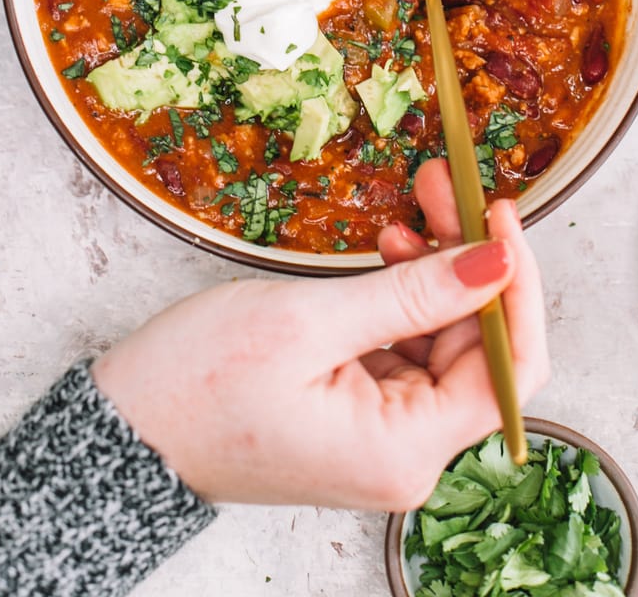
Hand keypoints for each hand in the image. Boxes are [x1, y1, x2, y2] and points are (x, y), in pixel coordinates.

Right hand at [91, 160, 547, 509]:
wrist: (122, 431)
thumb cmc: (197, 386)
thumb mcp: (309, 321)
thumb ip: (414, 292)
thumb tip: (497, 261)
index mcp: (404, 449)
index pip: (508, 370)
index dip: (516, 285)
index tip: (498, 214)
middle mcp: (405, 454)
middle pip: (477, 347)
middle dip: (468, 259)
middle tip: (442, 183)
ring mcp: (381, 435)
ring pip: (442, 339)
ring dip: (433, 269)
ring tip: (412, 206)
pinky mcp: (357, 413)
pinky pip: (404, 347)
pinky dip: (402, 295)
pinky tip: (385, 251)